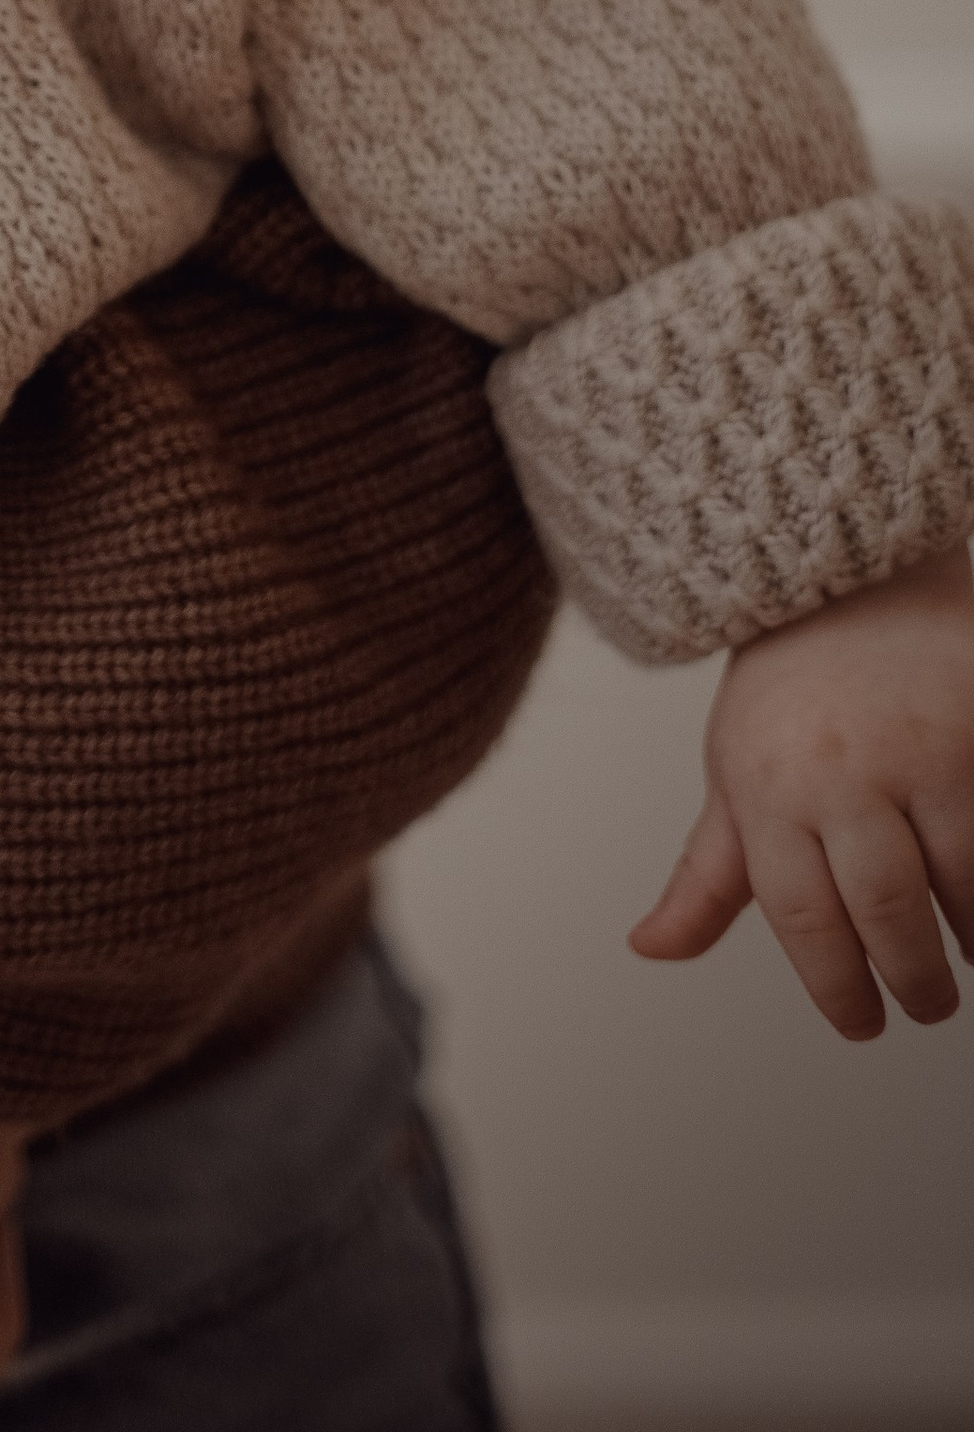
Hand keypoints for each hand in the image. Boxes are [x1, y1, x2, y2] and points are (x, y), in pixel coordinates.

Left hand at [630, 544, 973, 1035]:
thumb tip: (651, 948)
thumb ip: (707, 871)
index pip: (804, 919)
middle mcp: (841, 770)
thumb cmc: (790, 686)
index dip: (837, 989)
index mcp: (766, 785)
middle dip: (914, 982)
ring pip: (962, 889)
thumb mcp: (735, 770)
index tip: (863, 1024)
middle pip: (888, 917)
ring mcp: (920, 749)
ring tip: (963, 951)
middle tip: (925, 1005)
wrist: (850, 569)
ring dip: (969, 940)